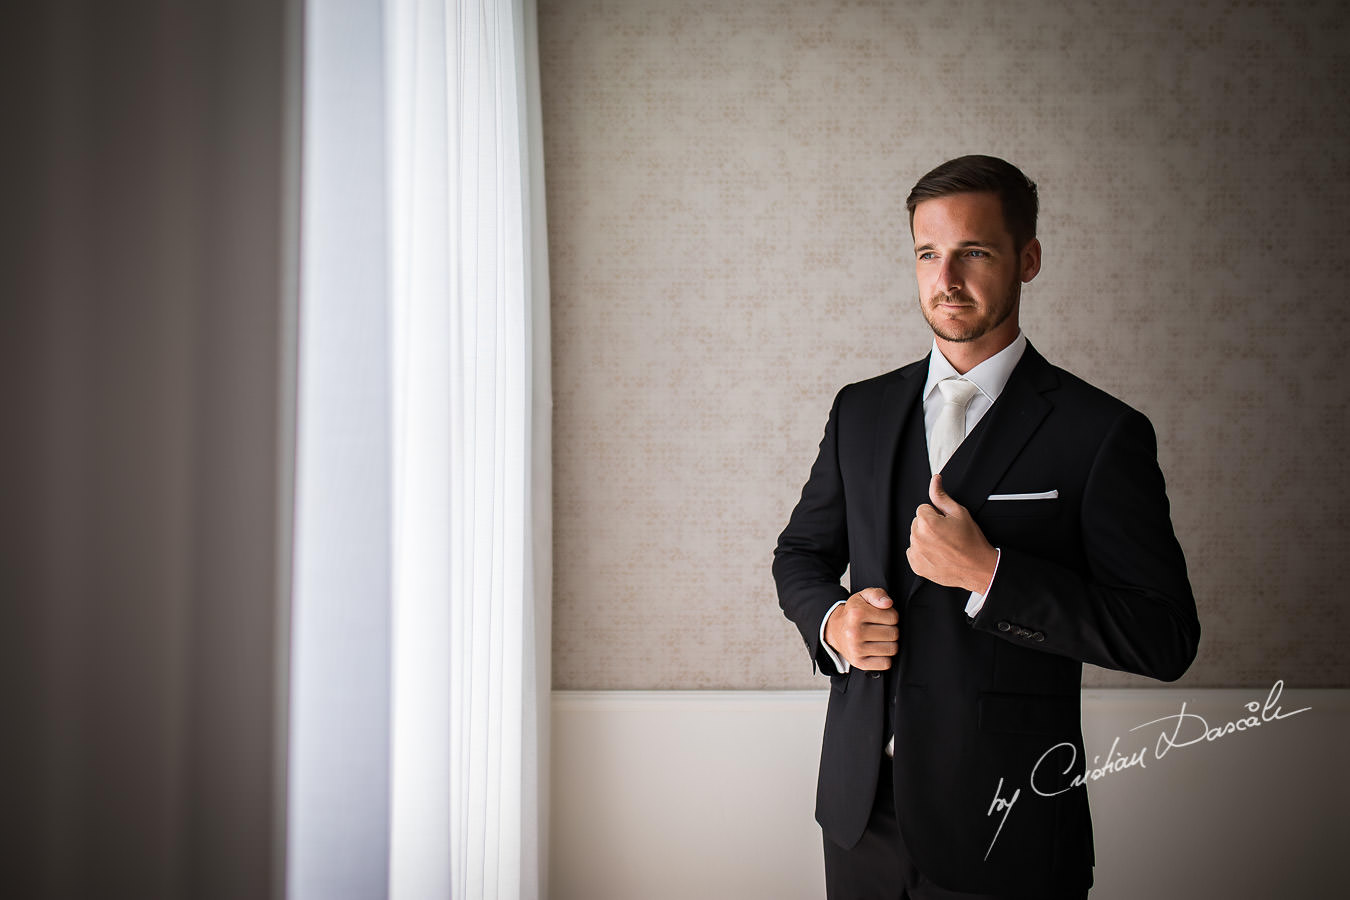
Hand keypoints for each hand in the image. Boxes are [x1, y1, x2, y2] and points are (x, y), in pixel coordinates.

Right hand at [824, 587, 899, 670]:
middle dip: (890, 630)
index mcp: (857, 613)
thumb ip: (877, 594)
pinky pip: (885, 663)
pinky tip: (875, 649)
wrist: (835, 630)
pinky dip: (884, 658)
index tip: (882, 617)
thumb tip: (887, 603)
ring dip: (888, 644)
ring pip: (891, 649)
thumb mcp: (863, 597)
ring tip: (878, 638)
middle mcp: (854, 632)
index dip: (891, 616)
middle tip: (879, 628)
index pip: (893, 618)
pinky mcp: (859, 663)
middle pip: (893, 634)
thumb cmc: (853, 614)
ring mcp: (856, 649)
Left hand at [906, 474, 998, 592]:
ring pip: (916, 537)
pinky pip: (914, 552)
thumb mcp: (959, 513)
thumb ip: (941, 496)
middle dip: (930, 526)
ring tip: (944, 546)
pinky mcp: (916, 566)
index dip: (937, 515)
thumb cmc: (971, 541)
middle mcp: (917, 537)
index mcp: (926, 522)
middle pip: (917, 523)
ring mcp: (916, 553)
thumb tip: (935, 480)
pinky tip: (938, 555)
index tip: (947, 524)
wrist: (978, 567)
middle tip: (947, 536)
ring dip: (926, 539)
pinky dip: (923, 553)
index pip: (923, 509)